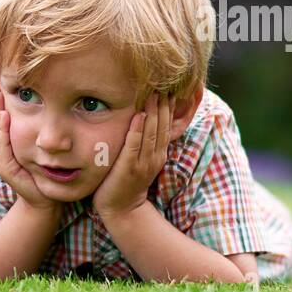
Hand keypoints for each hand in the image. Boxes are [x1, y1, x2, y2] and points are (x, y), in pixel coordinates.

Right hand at [0, 84, 59, 211]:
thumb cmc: (49, 174)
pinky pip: (3, 147)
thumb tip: (57, 107)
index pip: (5, 116)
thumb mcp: (47, 148)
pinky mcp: (6, 168)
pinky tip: (5, 118)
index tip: (2, 80)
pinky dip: (3, 132)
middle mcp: (5, 148)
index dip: (3, 100)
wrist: (46, 200)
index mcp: (13, 142)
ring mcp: (3, 158)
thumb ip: (46, 132)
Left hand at [94, 91, 173, 217]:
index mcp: (159, 153)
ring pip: (152, 133)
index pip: (167, 125)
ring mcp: (143, 163)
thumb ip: (144, 142)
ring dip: (153, 112)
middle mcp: (155, 156)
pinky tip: (139, 115)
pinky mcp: (128, 168)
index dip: (169, 106)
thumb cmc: (126, 181)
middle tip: (164, 82)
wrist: (121, 210)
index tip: (169, 86)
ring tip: (154, 92)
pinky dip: (137, 130)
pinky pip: (134, 146)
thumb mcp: (140, 160)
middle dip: (163, 104)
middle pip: (162, 125)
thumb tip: (143, 120)